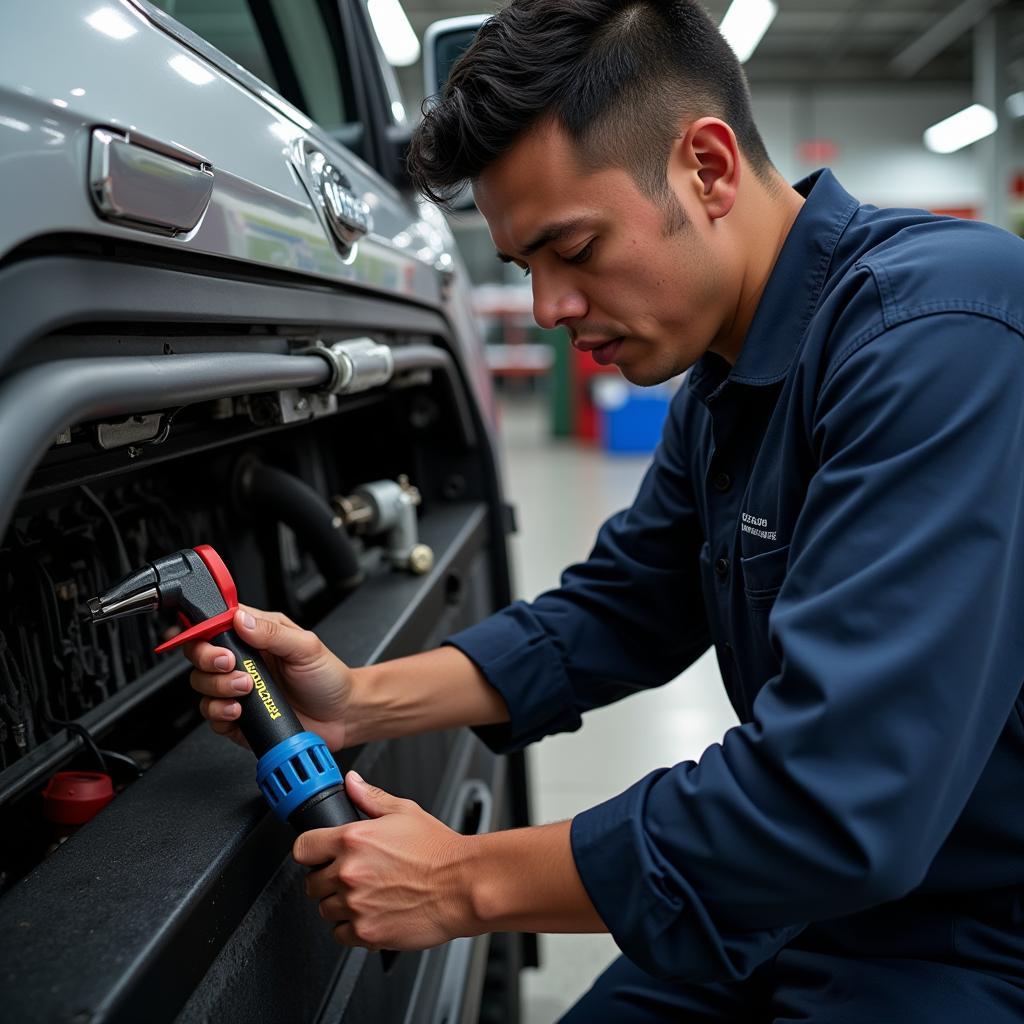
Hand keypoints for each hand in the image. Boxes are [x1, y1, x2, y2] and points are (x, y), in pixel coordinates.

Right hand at [185, 606, 351, 749]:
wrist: (342, 715)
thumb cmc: (328, 677)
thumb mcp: (306, 646)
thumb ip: (272, 632)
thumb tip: (240, 619)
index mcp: (257, 635)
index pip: (217, 625)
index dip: (206, 630)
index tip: (217, 642)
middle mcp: (244, 661)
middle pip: (201, 656)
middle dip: (209, 661)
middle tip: (231, 665)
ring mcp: (238, 690)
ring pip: (202, 685)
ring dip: (218, 688)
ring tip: (246, 689)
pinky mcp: (238, 717)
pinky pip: (212, 715)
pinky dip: (219, 713)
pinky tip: (239, 711)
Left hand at [296, 771, 470, 950]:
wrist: (463, 885)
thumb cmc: (439, 851)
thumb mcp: (405, 812)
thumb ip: (371, 797)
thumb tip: (351, 783)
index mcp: (353, 839)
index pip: (303, 848)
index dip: (311, 851)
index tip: (320, 855)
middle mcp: (349, 873)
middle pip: (311, 883)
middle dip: (327, 879)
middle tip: (352, 876)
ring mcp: (355, 905)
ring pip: (325, 910)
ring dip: (339, 904)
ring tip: (366, 895)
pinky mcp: (366, 932)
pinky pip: (340, 934)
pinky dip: (351, 928)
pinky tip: (371, 913)